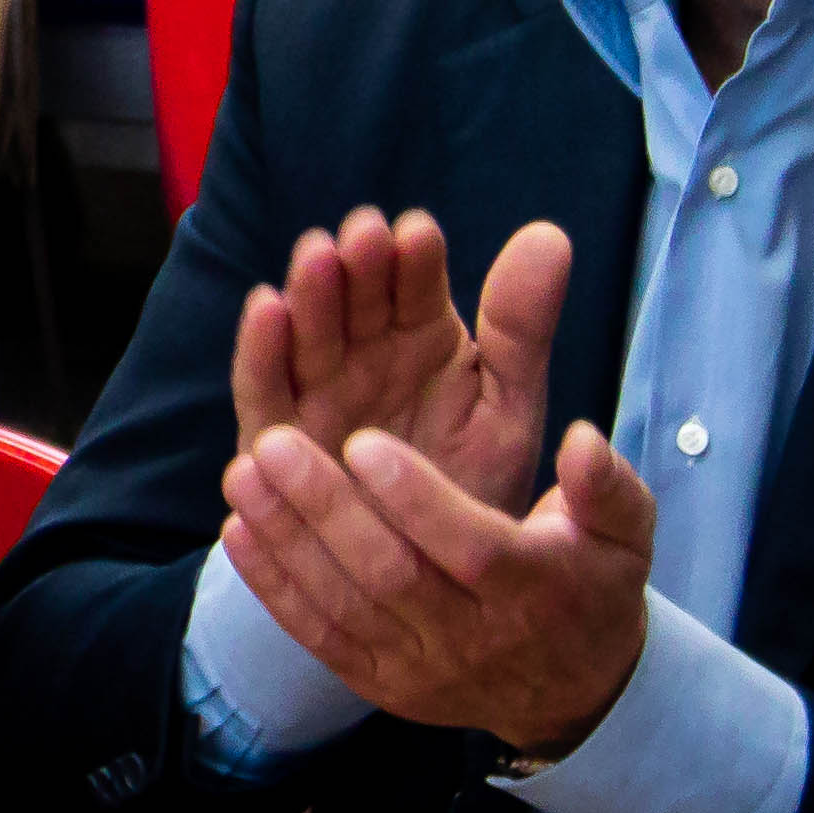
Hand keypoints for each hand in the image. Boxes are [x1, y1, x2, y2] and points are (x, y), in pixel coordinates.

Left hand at [223, 414, 658, 755]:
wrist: (573, 691)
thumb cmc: (590, 585)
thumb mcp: (624, 532)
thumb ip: (606, 485)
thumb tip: (581, 441)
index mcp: (536, 592)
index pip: (470, 550)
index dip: (415, 498)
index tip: (362, 439)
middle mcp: (475, 640)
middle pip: (391, 577)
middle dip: (326, 509)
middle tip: (274, 442)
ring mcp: (423, 670)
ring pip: (345, 607)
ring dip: (287, 540)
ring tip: (243, 473)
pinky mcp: (383, 685)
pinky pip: (320, 638)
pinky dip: (274, 588)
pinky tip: (238, 531)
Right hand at [230, 205, 575, 515]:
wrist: (446, 578)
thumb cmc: (479, 483)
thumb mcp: (509, 405)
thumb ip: (523, 327)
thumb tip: (552, 234)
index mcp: (421, 336)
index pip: (413, 282)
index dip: (414, 258)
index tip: (419, 235)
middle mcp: (362, 352)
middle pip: (352, 296)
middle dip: (356, 264)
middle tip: (365, 236)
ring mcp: (317, 390)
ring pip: (306, 332)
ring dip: (309, 293)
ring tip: (321, 257)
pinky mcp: (277, 434)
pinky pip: (263, 387)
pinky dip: (260, 347)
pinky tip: (268, 307)